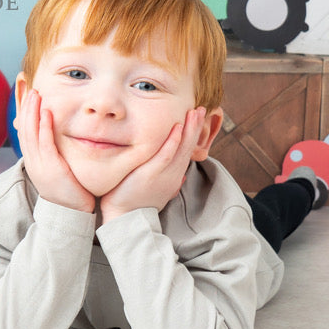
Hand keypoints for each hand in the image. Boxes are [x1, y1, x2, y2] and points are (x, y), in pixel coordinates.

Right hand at [16, 88, 95, 212]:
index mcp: (33, 161)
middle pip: (24, 128)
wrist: (70, 215)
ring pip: (31, 133)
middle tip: (30, 88)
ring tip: (36, 94)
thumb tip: (57, 140)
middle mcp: (32, 161)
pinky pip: (45, 144)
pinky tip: (46, 113)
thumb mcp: (57, 170)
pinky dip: (44, 127)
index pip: (25, 131)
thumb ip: (55, 154)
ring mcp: (39, 165)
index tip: (27, 95)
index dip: (24, 112)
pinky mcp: (51, 168)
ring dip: (33, 112)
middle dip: (26, 107)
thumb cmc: (69, 192)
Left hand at [98, 106, 204, 223]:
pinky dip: (172, 141)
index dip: (193, 134)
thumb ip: (170, 184)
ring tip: (195, 112)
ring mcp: (163, 173)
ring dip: (189, 129)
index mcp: (174, 176)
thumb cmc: (136, 205)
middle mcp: (173, 174)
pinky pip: (165, 155)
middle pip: (188, 146)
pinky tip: (177, 128)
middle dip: (195, 126)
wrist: (126, 219)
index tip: (197, 119)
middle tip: (202, 109)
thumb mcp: (158, 192)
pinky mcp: (151, 174)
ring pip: (181, 148)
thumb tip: (181, 179)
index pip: (186, 151)